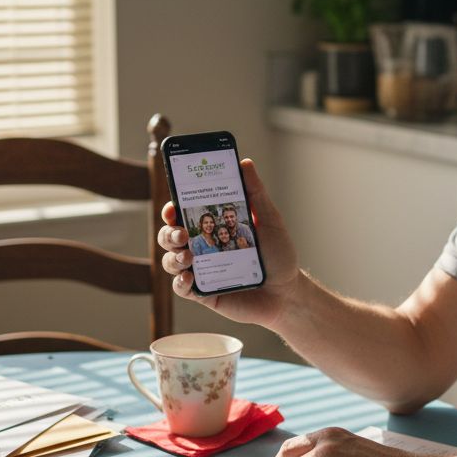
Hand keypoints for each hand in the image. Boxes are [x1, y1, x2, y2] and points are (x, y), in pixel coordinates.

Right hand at [157, 158, 301, 327]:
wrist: (288, 293)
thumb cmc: (278, 254)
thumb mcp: (269, 220)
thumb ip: (255, 192)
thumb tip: (244, 163)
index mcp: (213, 226)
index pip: (184, 213)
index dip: (172, 208)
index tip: (173, 206)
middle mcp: (202, 246)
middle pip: (170, 235)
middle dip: (168, 232)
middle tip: (181, 233)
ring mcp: (200, 270)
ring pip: (170, 261)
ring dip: (172, 257)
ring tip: (187, 256)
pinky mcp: (203, 293)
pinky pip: (181, 288)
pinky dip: (180, 282)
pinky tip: (188, 277)